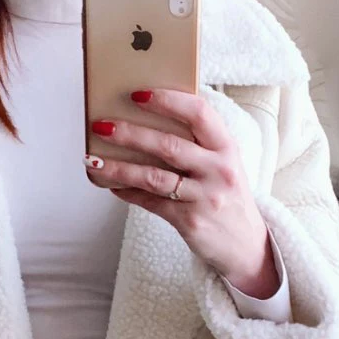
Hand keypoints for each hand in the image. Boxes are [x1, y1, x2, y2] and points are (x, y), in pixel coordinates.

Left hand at [85, 88, 279, 296]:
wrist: (245, 244)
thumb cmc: (226, 196)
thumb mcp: (223, 164)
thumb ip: (197, 144)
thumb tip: (147, 122)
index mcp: (227, 147)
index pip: (199, 113)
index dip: (168, 100)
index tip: (138, 94)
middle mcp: (219, 170)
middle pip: (168, 145)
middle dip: (130, 134)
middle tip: (102, 125)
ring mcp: (205, 197)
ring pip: (153, 177)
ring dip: (119, 167)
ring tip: (92, 160)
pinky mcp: (189, 221)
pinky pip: (151, 203)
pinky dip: (127, 192)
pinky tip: (110, 185)